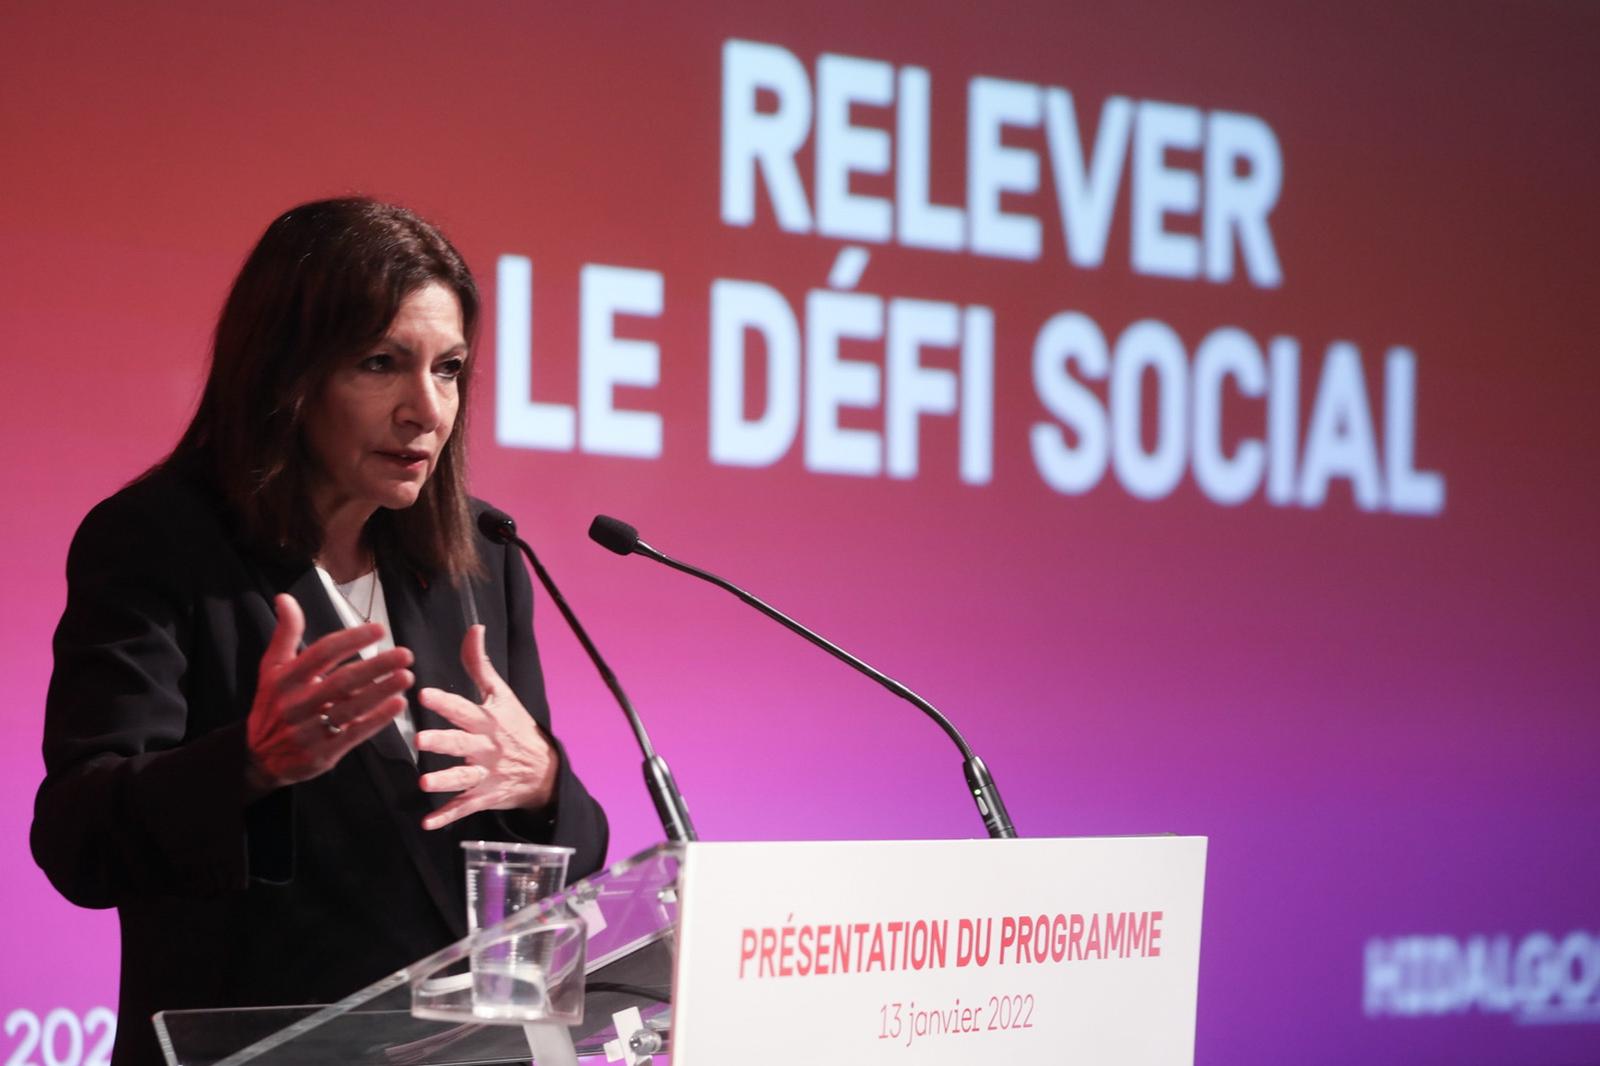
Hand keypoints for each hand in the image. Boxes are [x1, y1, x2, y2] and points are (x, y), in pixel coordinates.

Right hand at [245, 594, 413, 792]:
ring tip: (407, 676)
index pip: (322, 653)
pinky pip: (354, 734)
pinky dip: (377, 719)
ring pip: (351, 708)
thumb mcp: (272, 668)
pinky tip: (397, 704)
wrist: (259, 757)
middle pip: (341, 681)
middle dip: (376, 666)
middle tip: (405, 654)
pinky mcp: (322, 753)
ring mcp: (309, 730)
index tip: (380, 630)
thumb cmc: (273, 704)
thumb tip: (285, 598)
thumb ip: (285, 634)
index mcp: (285, 678)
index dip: (351, 640)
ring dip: (381, 691)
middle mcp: (296, 703)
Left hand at [415, 624, 557, 830]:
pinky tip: (427, 823)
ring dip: (444, 782)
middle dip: (442, 742)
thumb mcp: (502, 695)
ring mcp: (485, 774)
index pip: (464, 709)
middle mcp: (486, 747)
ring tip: (424, 784)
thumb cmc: (517, 727)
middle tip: (420, 740)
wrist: (546, 770)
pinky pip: (464, 808)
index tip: (423, 693)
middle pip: (461, 744)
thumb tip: (474, 627)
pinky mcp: (484, 797)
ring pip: (463, 778)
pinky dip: (446, 817)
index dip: (445, 701)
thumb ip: (480, 664)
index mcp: (488, 720)